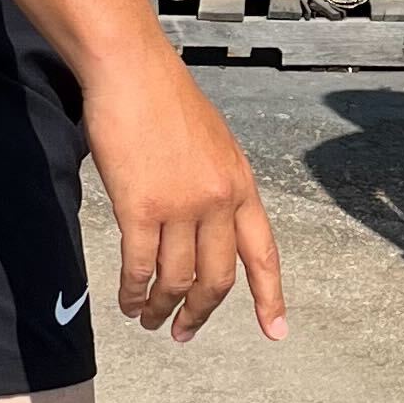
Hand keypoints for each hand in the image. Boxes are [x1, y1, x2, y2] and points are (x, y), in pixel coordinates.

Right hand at [80, 38, 286, 343]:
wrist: (132, 70)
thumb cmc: (165, 98)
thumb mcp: (214, 142)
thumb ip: (218, 184)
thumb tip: (210, 222)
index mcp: (241, 185)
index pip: (263, 254)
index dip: (271, 298)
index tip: (276, 332)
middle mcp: (218, 201)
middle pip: (218, 280)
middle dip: (200, 314)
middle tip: (183, 331)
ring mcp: (181, 206)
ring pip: (177, 279)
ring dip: (161, 307)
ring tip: (149, 319)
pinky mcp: (140, 208)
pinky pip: (140, 266)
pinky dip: (133, 292)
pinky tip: (127, 301)